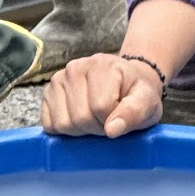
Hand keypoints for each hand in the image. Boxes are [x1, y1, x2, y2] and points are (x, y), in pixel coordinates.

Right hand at [41, 54, 163, 138]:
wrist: (125, 82)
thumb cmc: (136, 94)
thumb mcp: (147, 102)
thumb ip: (135, 113)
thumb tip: (112, 130)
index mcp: (102, 65)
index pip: (101, 108)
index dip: (113, 121)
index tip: (120, 115)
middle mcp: (75, 68)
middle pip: (81, 117)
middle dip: (97, 127)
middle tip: (107, 119)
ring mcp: (57, 79)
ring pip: (64, 124)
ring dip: (82, 130)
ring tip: (94, 118)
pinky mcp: (47, 94)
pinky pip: (50, 125)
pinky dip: (65, 130)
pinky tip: (78, 118)